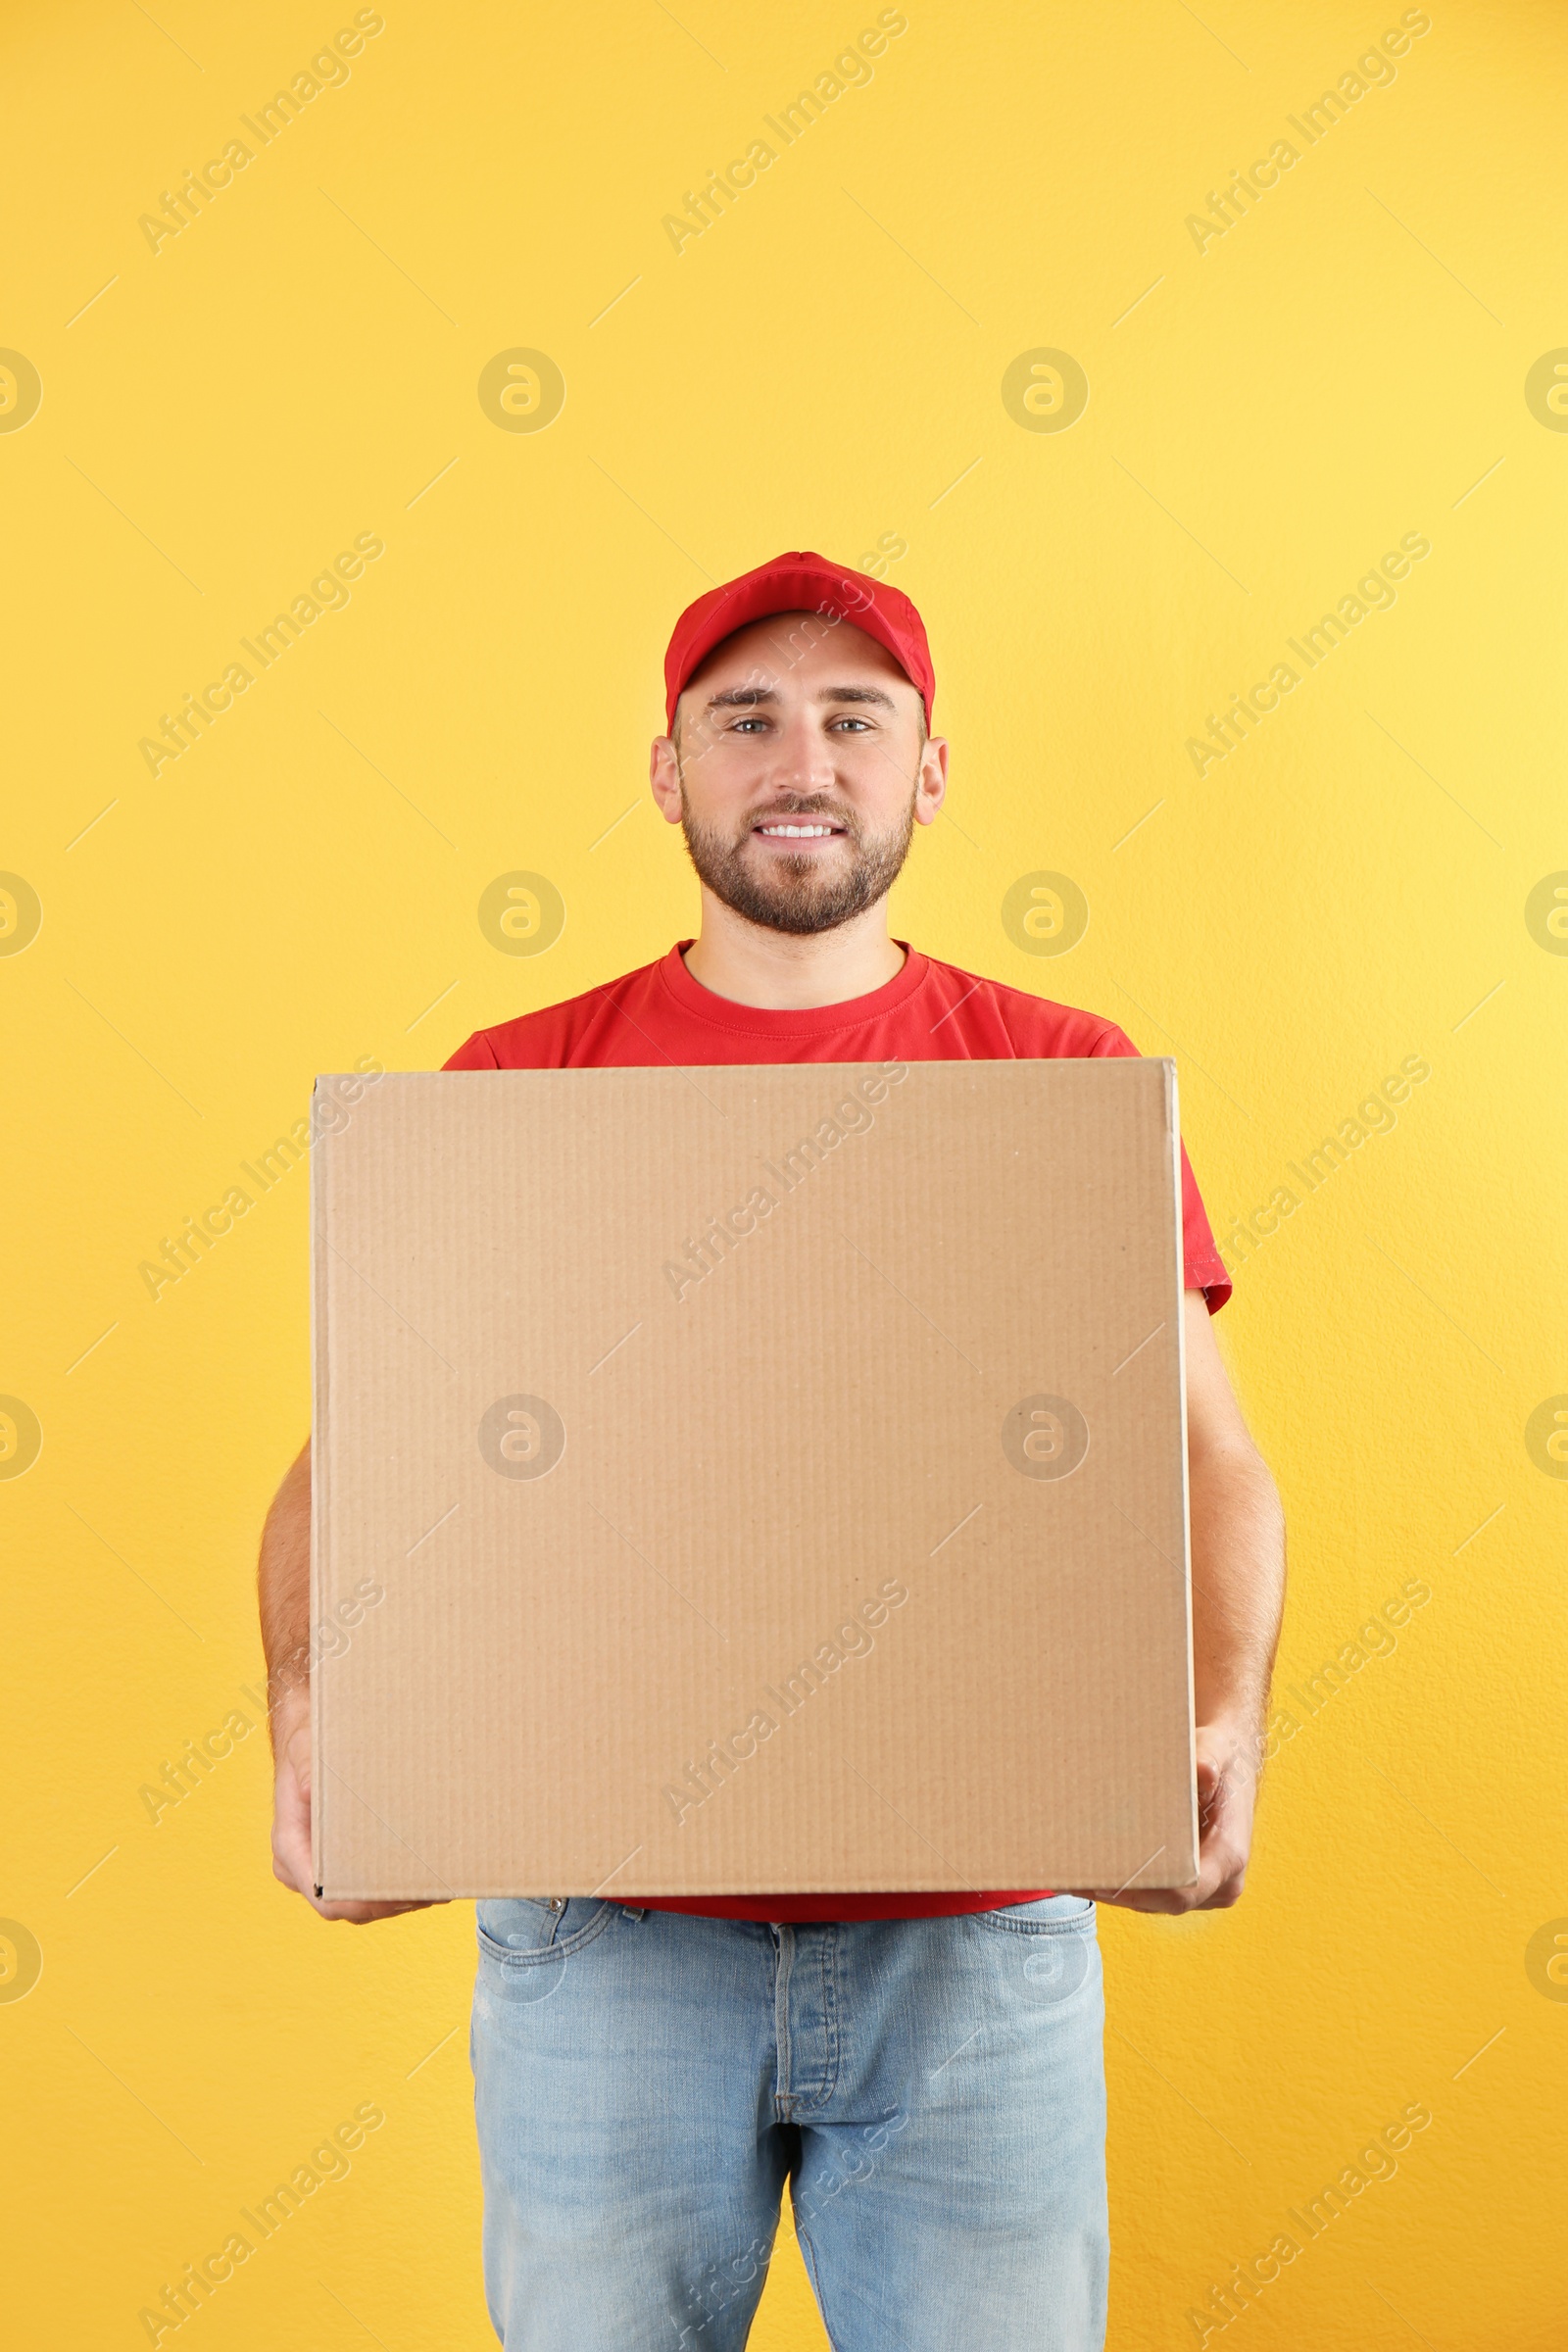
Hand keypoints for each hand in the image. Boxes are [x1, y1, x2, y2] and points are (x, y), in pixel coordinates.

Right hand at [269, 1682, 446, 1925]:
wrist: (307, 1731)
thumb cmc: (308, 1738)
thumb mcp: (307, 1745)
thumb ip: (309, 1765)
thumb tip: (311, 1790)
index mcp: (290, 1844)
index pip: (325, 1896)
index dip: (365, 1903)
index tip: (403, 1894)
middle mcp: (300, 1864)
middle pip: (347, 1906)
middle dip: (389, 1903)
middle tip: (432, 1891)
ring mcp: (316, 1865)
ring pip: (358, 1902)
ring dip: (395, 1898)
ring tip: (436, 1885)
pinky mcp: (335, 1859)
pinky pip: (362, 1886)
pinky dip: (392, 1886)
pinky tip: (424, 1874)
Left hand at [1069, 1718, 1258, 1913]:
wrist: (1232, 1763)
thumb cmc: (1222, 1756)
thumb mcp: (1217, 1749)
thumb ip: (1210, 1760)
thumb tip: (1203, 1773)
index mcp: (1230, 1855)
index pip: (1186, 1890)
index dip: (1144, 1891)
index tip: (1106, 1882)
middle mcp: (1223, 1881)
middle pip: (1164, 1901)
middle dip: (1120, 1893)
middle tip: (1076, 1880)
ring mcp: (1208, 1888)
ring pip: (1157, 1902)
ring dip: (1117, 1893)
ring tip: (1074, 1879)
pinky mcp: (1193, 1885)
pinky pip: (1158, 1894)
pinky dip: (1127, 1886)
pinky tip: (1092, 1875)